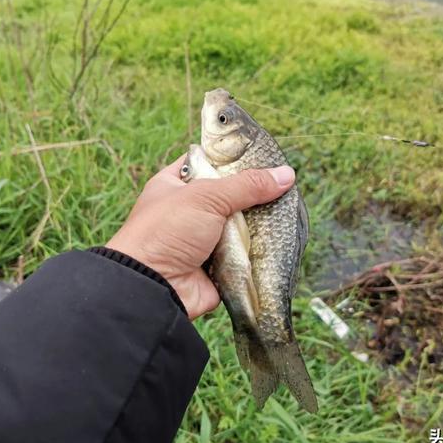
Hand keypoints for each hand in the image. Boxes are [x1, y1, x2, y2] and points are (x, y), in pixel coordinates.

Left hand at [106, 155, 295, 319]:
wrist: (153, 287)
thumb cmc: (168, 230)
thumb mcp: (207, 196)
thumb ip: (247, 185)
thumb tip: (287, 175)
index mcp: (175, 185)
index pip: (206, 163)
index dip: (232, 159)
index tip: (263, 156)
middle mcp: (188, 211)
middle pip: (229, 196)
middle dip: (253, 195)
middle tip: (284, 187)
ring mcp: (203, 241)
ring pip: (240, 228)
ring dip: (258, 226)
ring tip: (290, 213)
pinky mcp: (217, 267)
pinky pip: (245, 256)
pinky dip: (258, 253)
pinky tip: (282, 242)